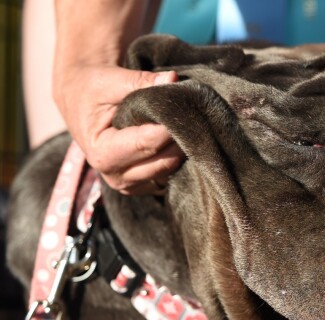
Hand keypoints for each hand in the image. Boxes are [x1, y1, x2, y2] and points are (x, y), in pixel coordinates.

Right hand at [53, 64, 183, 194]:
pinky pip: (169, 174)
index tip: (187, 109)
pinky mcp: (142, 183)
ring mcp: (130, 183)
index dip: (170, 126)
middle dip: (181, 139)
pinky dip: (177, 157)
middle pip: (163, 161)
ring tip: (186, 123)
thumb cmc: (93, 88)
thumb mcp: (110, 80)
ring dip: (182, 148)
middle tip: (193, 115)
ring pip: (170, 170)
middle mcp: (115, 175)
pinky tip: (179, 136)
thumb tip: (172, 79)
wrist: (79, 99)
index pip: (148, 143)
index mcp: (102, 153)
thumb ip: (141, 81)